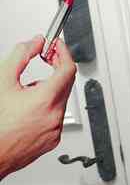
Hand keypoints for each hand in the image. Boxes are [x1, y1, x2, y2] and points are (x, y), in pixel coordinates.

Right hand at [0, 37, 76, 180]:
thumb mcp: (3, 81)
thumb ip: (21, 56)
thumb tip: (35, 43)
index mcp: (46, 100)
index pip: (68, 69)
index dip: (63, 53)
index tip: (57, 46)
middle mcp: (54, 116)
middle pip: (66, 84)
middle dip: (56, 68)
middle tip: (46, 59)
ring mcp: (55, 130)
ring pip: (61, 101)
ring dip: (50, 91)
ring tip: (27, 93)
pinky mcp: (52, 140)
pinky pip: (56, 118)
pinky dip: (47, 109)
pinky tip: (29, 111)